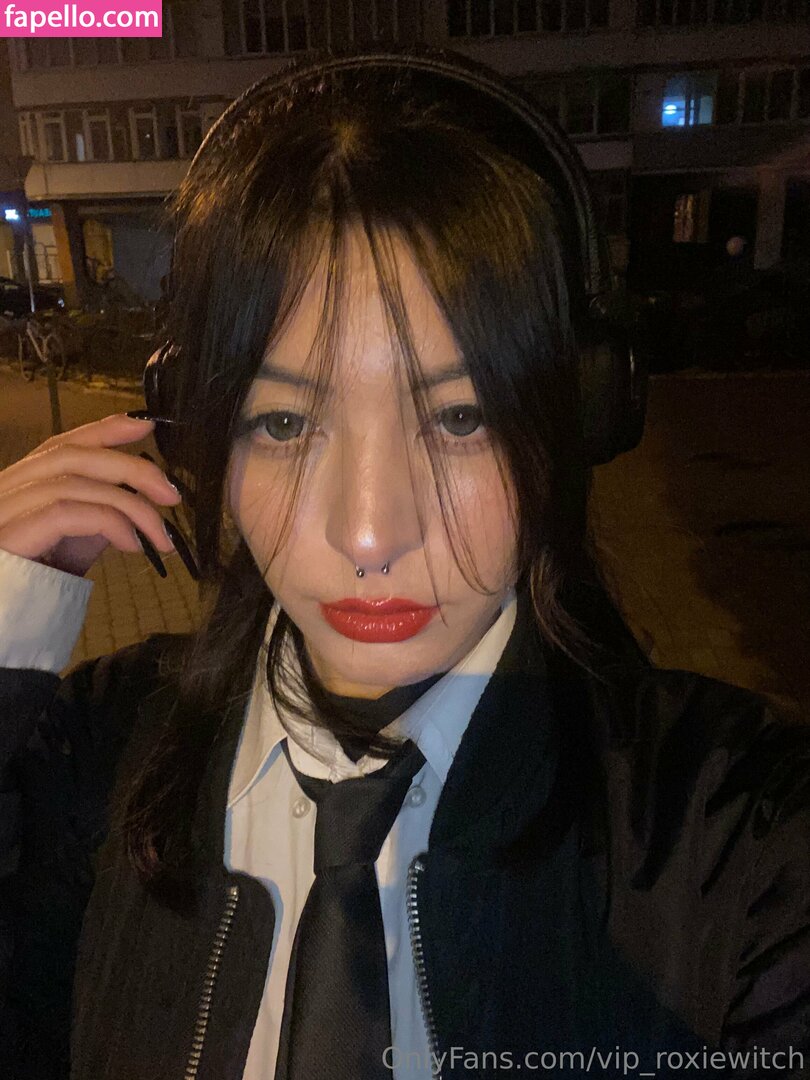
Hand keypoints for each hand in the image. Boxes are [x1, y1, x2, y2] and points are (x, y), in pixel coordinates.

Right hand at [0, 414, 180, 577]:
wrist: (0, 626)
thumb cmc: (28, 588)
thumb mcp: (68, 547)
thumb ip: (94, 518)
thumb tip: (135, 503)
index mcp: (18, 485)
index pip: (61, 444)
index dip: (103, 429)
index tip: (144, 424)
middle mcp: (4, 488)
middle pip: (71, 456)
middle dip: (129, 468)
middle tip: (172, 494)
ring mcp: (3, 509)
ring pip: (73, 482)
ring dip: (129, 505)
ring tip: (160, 534)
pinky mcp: (9, 535)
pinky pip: (67, 513)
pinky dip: (108, 522)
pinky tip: (132, 545)